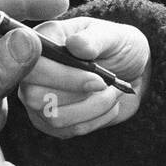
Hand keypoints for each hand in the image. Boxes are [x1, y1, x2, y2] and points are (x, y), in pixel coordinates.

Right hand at [18, 16, 150, 138]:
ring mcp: (38, 98)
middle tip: (107, 84)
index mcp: (43, 41)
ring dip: (94, 107)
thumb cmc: (119, 47)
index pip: (31, 65)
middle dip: (80, 94)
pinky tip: (108, 103)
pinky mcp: (50, 121)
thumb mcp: (114, 36)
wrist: (133, 72)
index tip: (98, 79)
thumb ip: (94, 39)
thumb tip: (75, 44)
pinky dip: (97, 118)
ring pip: (55, 117)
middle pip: (34, 97)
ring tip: (112, 91)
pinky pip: (69, 130)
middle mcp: (32, 71)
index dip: (62, 76)